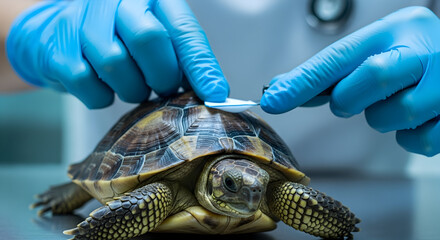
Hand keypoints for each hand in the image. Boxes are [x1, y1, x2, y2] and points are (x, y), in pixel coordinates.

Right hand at [7, 0, 228, 107]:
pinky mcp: (56, 44)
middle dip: (161, 75)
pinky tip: (105, 88)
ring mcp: (82, 18)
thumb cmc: (123, 40)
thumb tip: (216, 94)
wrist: (63, 34)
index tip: (216, 96)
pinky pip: (84, 81)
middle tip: (162, 87)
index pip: (183, 30)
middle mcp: (117, 0)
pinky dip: (100, 96)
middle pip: (148, 38)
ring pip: (114, 62)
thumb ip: (185, 61)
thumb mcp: (159, 42)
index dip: (201, 66)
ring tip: (133, 86)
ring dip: (130, 88)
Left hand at [261, 7, 439, 155]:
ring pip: (393, 116)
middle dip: (352, 98)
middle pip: (371, 78)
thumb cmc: (413, 57)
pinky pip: (419, 142)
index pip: (341, 56)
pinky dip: (410, 137)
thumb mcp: (377, 50)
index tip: (273, 100)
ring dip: (383, 118)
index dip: (303, 81)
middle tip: (355, 97)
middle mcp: (427, 50)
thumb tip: (280, 87)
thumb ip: (332, 71)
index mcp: (399, 29)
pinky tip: (417, 119)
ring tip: (395, 102)